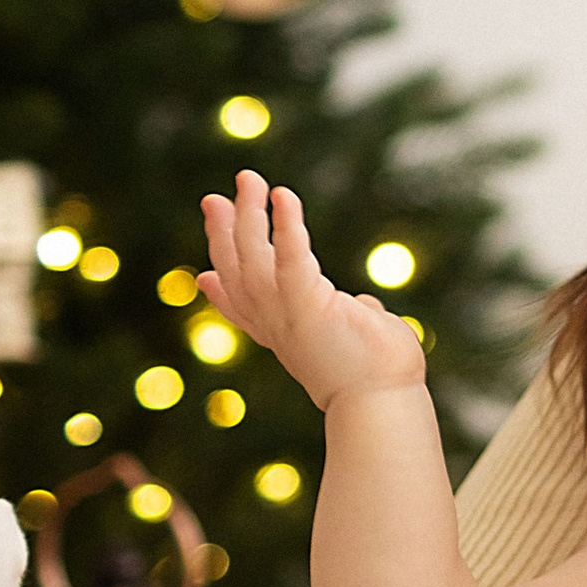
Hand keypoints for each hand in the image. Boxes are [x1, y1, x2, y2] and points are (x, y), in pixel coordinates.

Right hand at [199, 173, 425, 410]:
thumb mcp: (360, 339)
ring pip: (252, 259)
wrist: (383, 406)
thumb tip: (364, 306)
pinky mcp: (306, 306)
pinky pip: (289, 258)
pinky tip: (283, 195)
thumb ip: (354, 316)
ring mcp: (286, 316)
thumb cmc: (380, 376)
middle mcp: (277, 326)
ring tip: (249, 179)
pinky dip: (285, 226)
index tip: (203, 275)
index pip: (244, 312)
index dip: (220, 294)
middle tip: (215, 198)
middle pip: (237, 274)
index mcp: (286, 336)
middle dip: (224, 235)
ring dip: (248, 215)